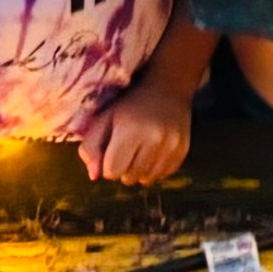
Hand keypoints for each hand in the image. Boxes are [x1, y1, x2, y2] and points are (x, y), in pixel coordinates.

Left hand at [80, 77, 194, 183]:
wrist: (167, 91)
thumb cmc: (129, 108)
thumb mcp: (104, 120)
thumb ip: (90, 148)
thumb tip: (94, 177)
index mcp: (129, 130)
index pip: (112, 171)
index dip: (108, 164)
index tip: (112, 150)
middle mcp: (154, 139)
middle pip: (129, 178)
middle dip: (124, 168)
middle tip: (127, 148)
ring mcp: (171, 146)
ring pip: (146, 180)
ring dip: (139, 171)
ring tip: (140, 150)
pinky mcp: (182, 152)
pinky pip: (162, 176)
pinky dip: (154, 169)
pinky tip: (153, 152)